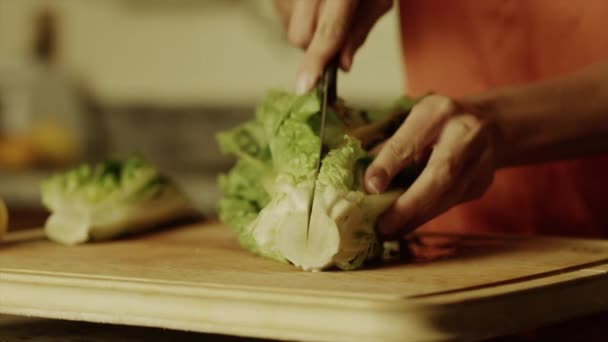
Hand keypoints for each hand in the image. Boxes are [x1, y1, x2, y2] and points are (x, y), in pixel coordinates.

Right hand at [274, 0, 392, 93]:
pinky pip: (284, 12)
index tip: (305, 87)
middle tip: (338, 32)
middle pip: (299, 36)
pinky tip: (318, 1)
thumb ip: (359, 31)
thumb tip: (342, 65)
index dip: (316, 61)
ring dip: (309, 29)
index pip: (327, 30)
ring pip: (290, 26)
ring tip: (330, 6)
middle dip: (315, 47)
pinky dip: (301, 14)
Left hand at [364, 95, 497, 237]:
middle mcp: (466, 134)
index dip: (390, 164)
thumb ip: (392, 148)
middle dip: (409, 205)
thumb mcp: (414, 122)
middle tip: (383, 225)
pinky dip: (424, 216)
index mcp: (439, 112)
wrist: (489, 124)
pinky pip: (449, 204)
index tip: (371, 187)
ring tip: (388, 230)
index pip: (411, 140)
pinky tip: (405, 224)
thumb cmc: (439, 122)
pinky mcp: (480, 184)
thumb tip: (366, 181)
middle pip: (440, 176)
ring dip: (415, 218)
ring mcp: (480, 162)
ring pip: (447, 197)